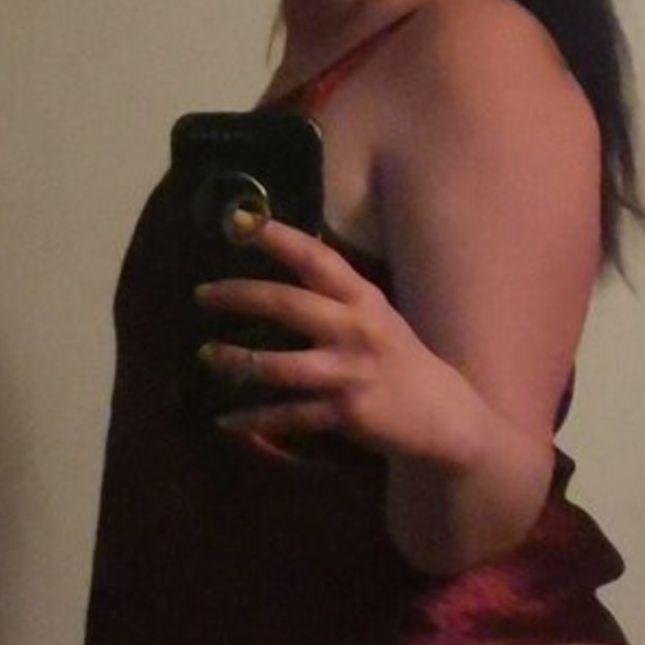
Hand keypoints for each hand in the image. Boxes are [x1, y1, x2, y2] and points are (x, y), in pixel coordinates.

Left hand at [195, 218, 476, 461]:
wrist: (442, 416)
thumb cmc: (401, 360)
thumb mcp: (377, 316)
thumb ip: (338, 294)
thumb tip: (292, 258)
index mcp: (364, 299)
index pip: (318, 259)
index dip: (279, 237)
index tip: (241, 222)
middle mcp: (356, 330)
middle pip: (288, 305)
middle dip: (239, 296)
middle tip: (202, 293)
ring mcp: (349, 373)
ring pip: (279, 366)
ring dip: (236, 361)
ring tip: (205, 355)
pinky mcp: (345, 413)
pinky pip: (289, 416)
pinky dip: (254, 420)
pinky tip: (225, 421)